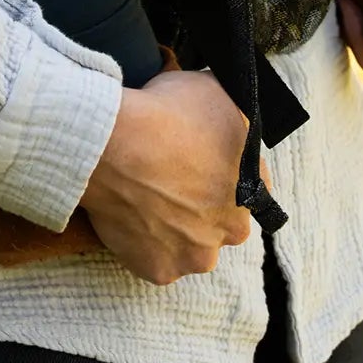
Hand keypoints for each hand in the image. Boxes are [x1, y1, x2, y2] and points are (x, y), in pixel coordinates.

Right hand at [78, 68, 259, 285]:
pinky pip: (155, 259)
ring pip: (189, 245)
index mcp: (251, 189)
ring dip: (174, 229)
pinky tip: (130, 216)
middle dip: (202, 205)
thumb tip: (233, 113)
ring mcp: (194, 255)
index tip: (200, 157)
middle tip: (169, 178)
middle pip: (220, 220)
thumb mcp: (216, 91)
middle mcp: (231, 230)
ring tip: (146, 198)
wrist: (112, 143)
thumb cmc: (165, 112)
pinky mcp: (160, 271)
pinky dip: (144, 243)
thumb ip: (233, 112)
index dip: (224, 168)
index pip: (250, 184)